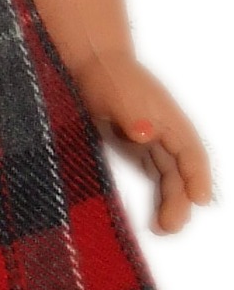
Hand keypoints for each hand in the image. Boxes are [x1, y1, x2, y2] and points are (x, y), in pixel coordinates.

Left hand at [73, 49, 211, 233]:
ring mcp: (151, 138)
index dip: (198, 176)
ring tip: (165, 227)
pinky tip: (156, 213)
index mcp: (168, 118)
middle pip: (181, 169)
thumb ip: (132, 114)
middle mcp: (164, 131)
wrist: (88, 62)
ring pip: (169, 174)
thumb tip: (146, 133)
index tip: (201, 200)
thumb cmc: (106, 76)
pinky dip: (159, 192)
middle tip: (172, 226)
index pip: (191, 151)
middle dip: (181, 198)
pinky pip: (155, 172)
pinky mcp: (135, 144)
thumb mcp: (116, 93)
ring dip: (171, 200)